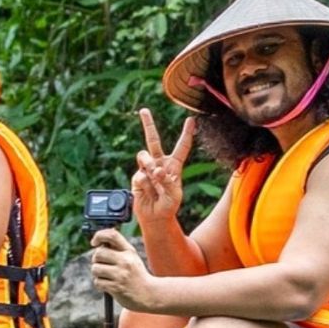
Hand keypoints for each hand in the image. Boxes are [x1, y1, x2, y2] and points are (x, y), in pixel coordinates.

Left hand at [90, 228, 160, 310]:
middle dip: (96, 259)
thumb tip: (100, 240)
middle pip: (98, 253)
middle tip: (103, 264)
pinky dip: (100, 284)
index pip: (112, 235)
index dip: (99, 235)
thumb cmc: (136, 275)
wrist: (148, 294)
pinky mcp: (115, 287)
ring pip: (95, 268)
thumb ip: (118, 248)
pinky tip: (109, 285)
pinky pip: (97, 282)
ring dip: (97, 273)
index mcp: (129, 251)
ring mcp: (120, 275)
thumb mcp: (132, 258)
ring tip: (107, 276)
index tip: (94, 242)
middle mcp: (125, 261)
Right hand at [132, 108, 194, 226]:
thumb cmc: (169, 206)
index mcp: (174, 166)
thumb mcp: (175, 195)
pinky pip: (139, 174)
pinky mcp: (136, 178)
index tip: (192, 120)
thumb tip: (156, 170)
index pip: (181, 147)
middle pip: (153, 140)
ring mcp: (147, 170)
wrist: (155, 217)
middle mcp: (159, 164)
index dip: (186, 134)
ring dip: (149, 166)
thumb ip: (167, 181)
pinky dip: (144, 183)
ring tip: (155, 179)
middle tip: (143, 110)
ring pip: (144, 156)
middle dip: (148, 124)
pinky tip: (148, 191)